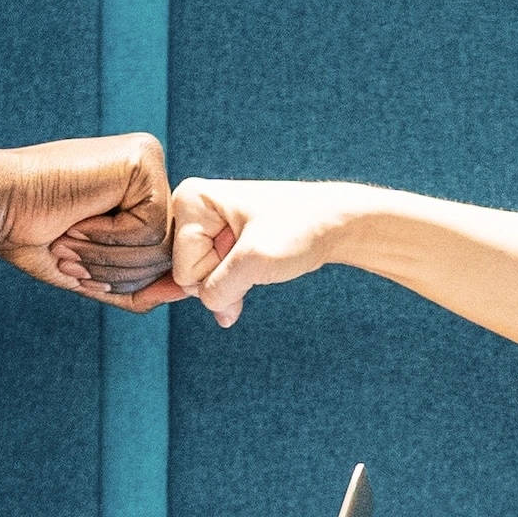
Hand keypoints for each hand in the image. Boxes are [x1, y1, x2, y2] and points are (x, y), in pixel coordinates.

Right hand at [0, 134, 180, 307]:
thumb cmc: (31, 235)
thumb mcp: (92, 272)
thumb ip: (138, 286)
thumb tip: (186, 292)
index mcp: (137, 196)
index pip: (159, 257)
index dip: (117, 276)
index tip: (75, 264)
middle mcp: (148, 175)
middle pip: (166, 252)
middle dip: (115, 270)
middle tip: (70, 253)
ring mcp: (148, 162)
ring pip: (163, 244)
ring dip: (110, 257)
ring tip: (71, 237)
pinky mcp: (143, 159)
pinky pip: (153, 227)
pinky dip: (112, 237)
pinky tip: (80, 218)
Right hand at [162, 178, 360, 327]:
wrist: (333, 222)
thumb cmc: (299, 229)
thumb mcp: (255, 262)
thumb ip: (221, 291)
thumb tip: (220, 316)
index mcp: (190, 200)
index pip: (184, 268)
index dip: (217, 272)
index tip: (248, 249)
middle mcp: (191, 208)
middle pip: (189, 274)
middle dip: (222, 278)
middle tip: (255, 256)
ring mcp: (205, 224)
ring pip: (203, 279)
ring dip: (232, 282)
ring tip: (259, 256)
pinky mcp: (220, 239)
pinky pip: (214, 276)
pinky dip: (234, 284)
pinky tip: (252, 270)